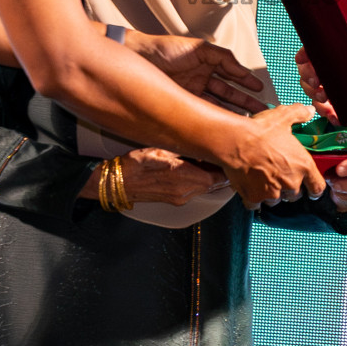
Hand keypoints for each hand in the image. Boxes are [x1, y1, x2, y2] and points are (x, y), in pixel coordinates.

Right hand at [81, 148, 227, 206]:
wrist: (118, 183)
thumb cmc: (135, 164)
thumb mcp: (162, 148)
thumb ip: (185, 149)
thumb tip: (202, 144)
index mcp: (184, 177)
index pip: (219, 176)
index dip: (226, 166)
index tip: (229, 154)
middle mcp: (185, 192)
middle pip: (214, 183)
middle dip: (220, 170)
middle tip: (222, 155)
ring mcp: (180, 199)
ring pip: (205, 188)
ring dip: (210, 176)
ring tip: (208, 160)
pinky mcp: (174, 201)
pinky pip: (194, 191)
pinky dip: (199, 181)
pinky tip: (193, 169)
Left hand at [126, 31, 265, 112]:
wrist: (140, 59)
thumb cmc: (165, 49)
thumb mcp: (200, 48)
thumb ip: (223, 57)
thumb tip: (241, 69)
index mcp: (207, 64)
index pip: (231, 75)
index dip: (246, 82)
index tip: (260, 89)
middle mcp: (201, 80)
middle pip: (228, 92)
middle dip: (245, 101)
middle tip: (260, 110)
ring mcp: (192, 93)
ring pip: (218, 105)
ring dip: (232, 112)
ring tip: (246, 120)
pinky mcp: (182, 104)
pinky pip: (202, 112)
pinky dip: (214, 118)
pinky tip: (225, 123)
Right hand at [219, 103, 325, 206]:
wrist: (235, 142)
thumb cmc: (260, 131)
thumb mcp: (283, 117)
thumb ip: (300, 114)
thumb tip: (309, 112)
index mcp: (303, 166)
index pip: (318, 187)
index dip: (315, 189)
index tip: (312, 190)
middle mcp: (290, 183)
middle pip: (295, 195)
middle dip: (289, 188)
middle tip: (280, 175)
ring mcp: (272, 193)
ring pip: (276, 200)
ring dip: (272, 193)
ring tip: (264, 179)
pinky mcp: (254, 197)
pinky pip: (256, 204)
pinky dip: (253, 198)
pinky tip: (250, 186)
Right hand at [295, 40, 346, 123]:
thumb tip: (335, 52)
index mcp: (332, 50)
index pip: (308, 54)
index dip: (304, 63)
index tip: (311, 72)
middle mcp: (329, 68)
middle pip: (306, 77)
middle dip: (310, 86)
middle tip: (321, 91)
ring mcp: (334, 86)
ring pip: (314, 95)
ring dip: (318, 103)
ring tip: (329, 108)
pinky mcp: (341, 101)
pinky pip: (327, 109)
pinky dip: (329, 115)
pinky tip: (336, 118)